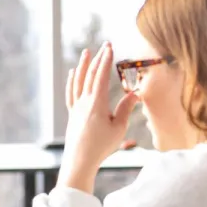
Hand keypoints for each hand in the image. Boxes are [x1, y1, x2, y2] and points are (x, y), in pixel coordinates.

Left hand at [62, 42, 137, 192]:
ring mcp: (76, 107)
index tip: (110, 47)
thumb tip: (135, 93)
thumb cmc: (101, 146)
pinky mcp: (72, 114)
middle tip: (103, 45)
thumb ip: (126, 109)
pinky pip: (71, 92)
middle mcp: (84, 102)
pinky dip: (72, 81)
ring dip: (83, 65)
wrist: (80, 160)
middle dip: (98, 58)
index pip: (101, 76)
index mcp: (97, 103)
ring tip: (86, 52)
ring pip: (78, 81)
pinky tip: (74, 73)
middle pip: (90, 75)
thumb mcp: (119, 128)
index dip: (106, 60)